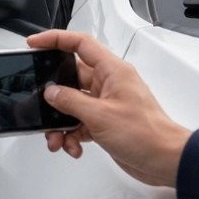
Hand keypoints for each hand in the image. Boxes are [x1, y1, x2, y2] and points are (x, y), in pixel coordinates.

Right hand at [27, 30, 190, 187]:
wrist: (164, 160)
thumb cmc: (147, 134)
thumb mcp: (100, 115)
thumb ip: (70, 101)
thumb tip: (51, 93)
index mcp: (112, 71)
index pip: (80, 44)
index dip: (55, 39)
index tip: (34, 43)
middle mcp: (108, 84)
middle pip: (70, 79)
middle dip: (52, 97)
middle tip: (40, 106)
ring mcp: (106, 103)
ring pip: (71, 105)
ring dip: (60, 123)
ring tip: (57, 138)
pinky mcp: (104, 122)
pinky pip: (78, 123)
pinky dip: (71, 135)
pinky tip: (73, 146)